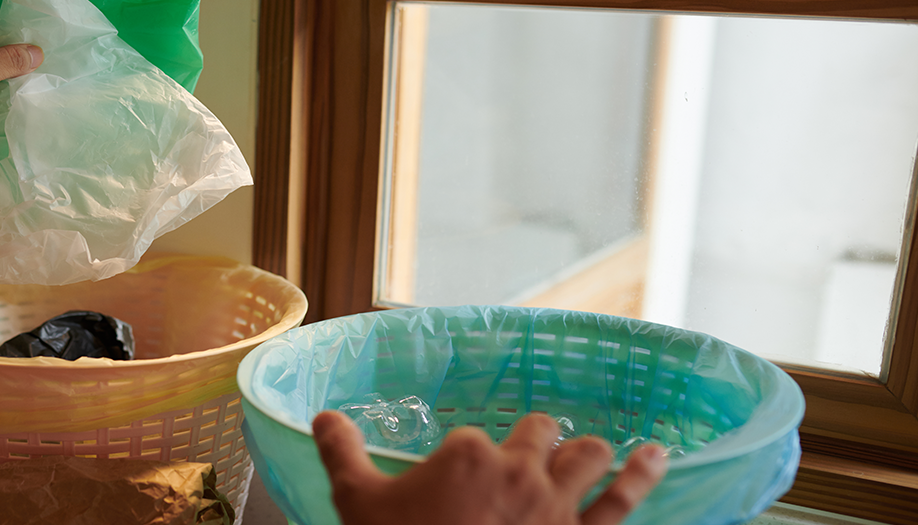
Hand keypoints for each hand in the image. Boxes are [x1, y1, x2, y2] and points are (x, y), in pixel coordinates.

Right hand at [312, 411, 667, 524]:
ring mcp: (556, 505)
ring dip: (587, 451)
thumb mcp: (356, 502)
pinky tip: (656, 456)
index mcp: (468, 452)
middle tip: (525, 451)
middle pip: (540, 432)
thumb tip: (324, 417)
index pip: (474, 436)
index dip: (464, 456)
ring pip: (587, 456)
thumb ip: (340, 452)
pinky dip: (641, 475)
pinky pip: (622, 503)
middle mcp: (519, 469)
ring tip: (591, 448)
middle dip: (535, 438)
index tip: (451, 480)